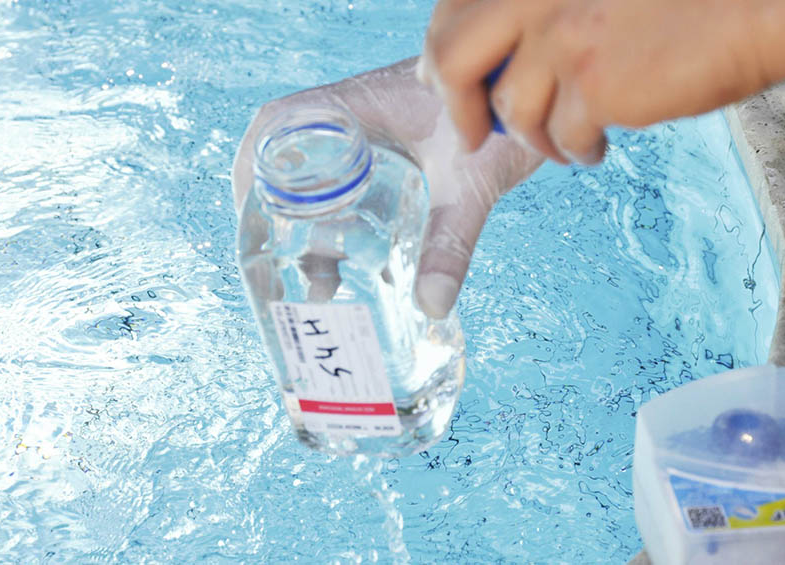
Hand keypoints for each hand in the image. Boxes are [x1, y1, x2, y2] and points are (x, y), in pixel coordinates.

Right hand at [232, 58, 542, 318]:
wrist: (532, 89)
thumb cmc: (497, 115)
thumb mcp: (469, 184)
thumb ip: (450, 242)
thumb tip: (429, 305)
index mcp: (346, 108)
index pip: (270, 133)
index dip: (251, 180)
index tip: (253, 229)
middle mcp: (346, 121)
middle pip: (286, 173)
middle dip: (281, 228)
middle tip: (289, 278)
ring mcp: (365, 140)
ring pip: (316, 190)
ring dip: (314, 238)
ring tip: (322, 290)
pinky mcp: (388, 159)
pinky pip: (347, 194)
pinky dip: (343, 233)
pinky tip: (358, 275)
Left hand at [420, 0, 784, 163]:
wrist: (765, 1)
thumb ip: (549, 9)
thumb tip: (503, 55)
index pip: (455, 9)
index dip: (440, 49)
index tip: (438, 78)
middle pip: (455, 58)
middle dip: (455, 105)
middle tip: (470, 134)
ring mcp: (564, 39)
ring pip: (513, 111)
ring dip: (534, 138)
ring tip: (564, 144)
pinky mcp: (596, 85)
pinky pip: (563, 137)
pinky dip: (576, 150)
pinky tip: (596, 148)